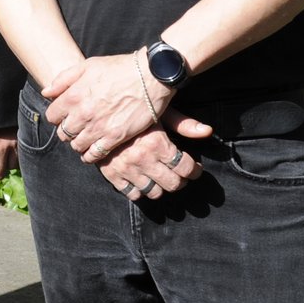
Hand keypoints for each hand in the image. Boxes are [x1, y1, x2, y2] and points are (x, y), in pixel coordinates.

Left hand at [42, 53, 171, 163]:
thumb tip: (46, 92)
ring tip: (85, 138)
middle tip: (75, 128)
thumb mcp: (88, 65)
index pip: (52, 116)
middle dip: (67, 130)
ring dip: (78, 143)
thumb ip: (63, 79)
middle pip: (63, 133)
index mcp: (73, 96)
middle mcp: (83, 114)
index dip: (57, 116)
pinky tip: (93, 150)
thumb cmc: (119, 68)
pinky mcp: (115, 137)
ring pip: (76, 145)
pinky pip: (95, 154)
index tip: (65, 115)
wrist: (150, 76)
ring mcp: (99, 127)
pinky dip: (90, 155)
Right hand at [96, 112, 214, 200]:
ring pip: (154, 192)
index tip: (195, 168)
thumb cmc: (131, 108)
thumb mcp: (158, 112)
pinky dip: (140, 190)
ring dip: (161, 187)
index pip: (186, 168)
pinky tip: (142, 179)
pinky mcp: (111, 174)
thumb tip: (208, 131)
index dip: (195, 170)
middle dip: (181, 181)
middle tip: (180, 174)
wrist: (95, 110)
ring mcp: (127, 169)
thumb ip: (183, 124)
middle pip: (173, 184)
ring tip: (161, 177)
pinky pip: (132, 194)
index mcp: (157, 143)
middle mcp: (143, 159)